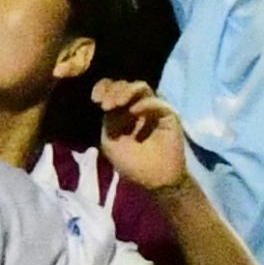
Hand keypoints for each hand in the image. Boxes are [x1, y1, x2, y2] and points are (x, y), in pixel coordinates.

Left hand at [91, 77, 191, 193]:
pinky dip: (144, 104)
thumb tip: (111, 103)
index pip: (112, 90)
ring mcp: (153, 109)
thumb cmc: (132, 163)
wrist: (155, 179)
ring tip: (117, 104)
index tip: (96, 99)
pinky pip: (156, 101)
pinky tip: (134, 112)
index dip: (103, 88)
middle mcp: (137, 106)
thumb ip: (109, 120)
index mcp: (122, 111)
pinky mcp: (168, 114)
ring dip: (127, 92)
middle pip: (125, 85)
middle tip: (106, 105)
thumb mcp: (110, 141)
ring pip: (141, 87)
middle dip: (113, 91)